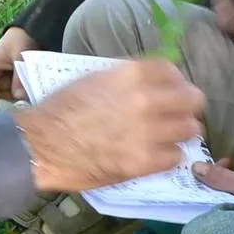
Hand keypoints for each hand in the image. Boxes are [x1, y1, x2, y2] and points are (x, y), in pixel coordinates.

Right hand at [0, 27, 36, 102]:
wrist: (31, 32)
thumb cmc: (21, 39)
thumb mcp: (20, 55)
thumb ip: (19, 76)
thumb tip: (19, 97)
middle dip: (1, 106)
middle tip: (17, 108)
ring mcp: (0, 80)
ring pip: (1, 100)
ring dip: (12, 102)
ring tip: (26, 100)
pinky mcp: (10, 82)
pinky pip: (11, 95)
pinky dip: (18, 97)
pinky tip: (28, 95)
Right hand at [14, 59, 204, 192]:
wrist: (40, 144)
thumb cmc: (61, 109)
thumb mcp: (94, 78)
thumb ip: (127, 78)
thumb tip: (152, 81)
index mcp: (131, 74)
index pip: (173, 71)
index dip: (175, 81)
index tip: (171, 89)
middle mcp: (144, 100)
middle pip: (193, 99)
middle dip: (187, 106)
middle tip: (178, 114)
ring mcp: (146, 133)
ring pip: (190, 130)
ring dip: (180, 132)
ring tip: (168, 136)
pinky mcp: (143, 163)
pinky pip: (175, 157)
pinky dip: (169, 156)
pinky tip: (156, 154)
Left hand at [191, 160, 233, 227]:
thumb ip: (221, 178)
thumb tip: (194, 167)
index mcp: (221, 214)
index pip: (201, 195)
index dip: (207, 176)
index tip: (223, 162)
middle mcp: (225, 218)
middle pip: (211, 196)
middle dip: (216, 178)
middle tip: (228, 163)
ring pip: (222, 198)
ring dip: (226, 182)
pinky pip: (233, 202)